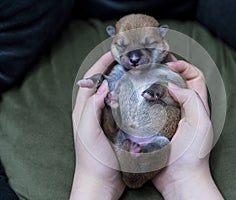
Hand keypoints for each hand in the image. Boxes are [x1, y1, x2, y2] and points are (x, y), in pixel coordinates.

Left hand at [70, 52, 124, 199]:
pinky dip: (126, 95)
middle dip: (111, 68)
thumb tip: (103, 86)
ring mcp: (104, 118)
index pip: (91, 79)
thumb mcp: (88, 132)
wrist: (100, 182)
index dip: (101, 64)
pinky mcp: (114, 126)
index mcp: (83, 110)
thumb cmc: (92, 159)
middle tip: (127, 60)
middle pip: (101, 82)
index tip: (114, 53)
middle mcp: (92, 111)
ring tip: (133, 71)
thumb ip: (91, 108)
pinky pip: (120, 105)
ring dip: (120, 80)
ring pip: (111, 93)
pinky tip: (136, 95)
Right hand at [152, 60, 222, 199]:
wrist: (179, 179)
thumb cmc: (194, 154)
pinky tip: (133, 99)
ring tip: (140, 79)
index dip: (184, 66)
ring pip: (160, 95)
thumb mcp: (200, 123)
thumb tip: (171, 86)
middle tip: (151, 67)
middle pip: (176, 82)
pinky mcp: (155, 127)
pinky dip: (143, 102)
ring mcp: (168, 117)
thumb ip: (191, 99)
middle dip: (165, 71)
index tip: (170, 64)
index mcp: (197, 105)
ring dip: (152, 85)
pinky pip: (149, 110)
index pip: (194, 76)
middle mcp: (183, 109)